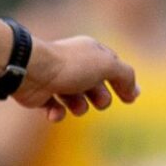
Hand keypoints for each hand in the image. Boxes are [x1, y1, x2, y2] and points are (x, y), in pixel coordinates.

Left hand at [14, 35, 138, 121]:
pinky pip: (55, 109)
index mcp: (88, 51)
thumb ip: (125, 76)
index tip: (129, 98)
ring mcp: (55, 79)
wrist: (30, 71)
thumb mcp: (106, 65)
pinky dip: (57, 113)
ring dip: (79, 106)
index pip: (111, 65)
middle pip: (95, 86)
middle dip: (100, 97)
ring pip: (76, 100)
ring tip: (74, 105)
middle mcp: (72, 64)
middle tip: (97, 100)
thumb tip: (135, 91)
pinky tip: (55, 112)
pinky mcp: (40, 94)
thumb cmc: (70, 66)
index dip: (121, 81)